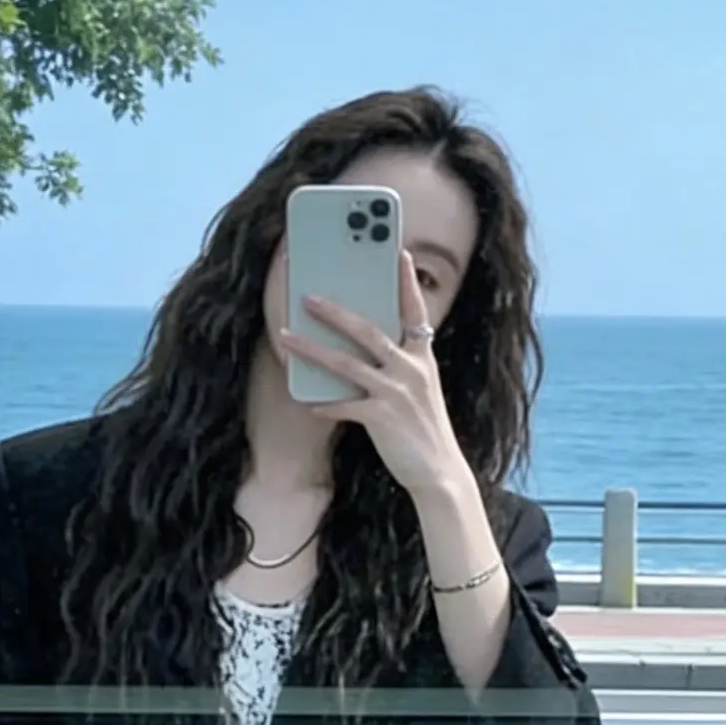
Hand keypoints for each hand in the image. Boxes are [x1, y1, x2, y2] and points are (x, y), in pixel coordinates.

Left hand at [279, 248, 471, 512]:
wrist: (439, 471)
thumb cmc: (424, 429)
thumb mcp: (421, 390)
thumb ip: (400, 366)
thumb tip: (364, 352)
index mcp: (423, 358)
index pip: (416, 312)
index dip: (408, 283)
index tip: (400, 253)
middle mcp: (411, 369)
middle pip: (368, 330)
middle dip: (336, 312)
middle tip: (308, 297)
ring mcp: (396, 392)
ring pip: (347, 363)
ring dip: (312, 349)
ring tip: (286, 337)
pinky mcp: (382, 417)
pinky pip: (344, 406)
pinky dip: (324, 404)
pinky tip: (306, 402)